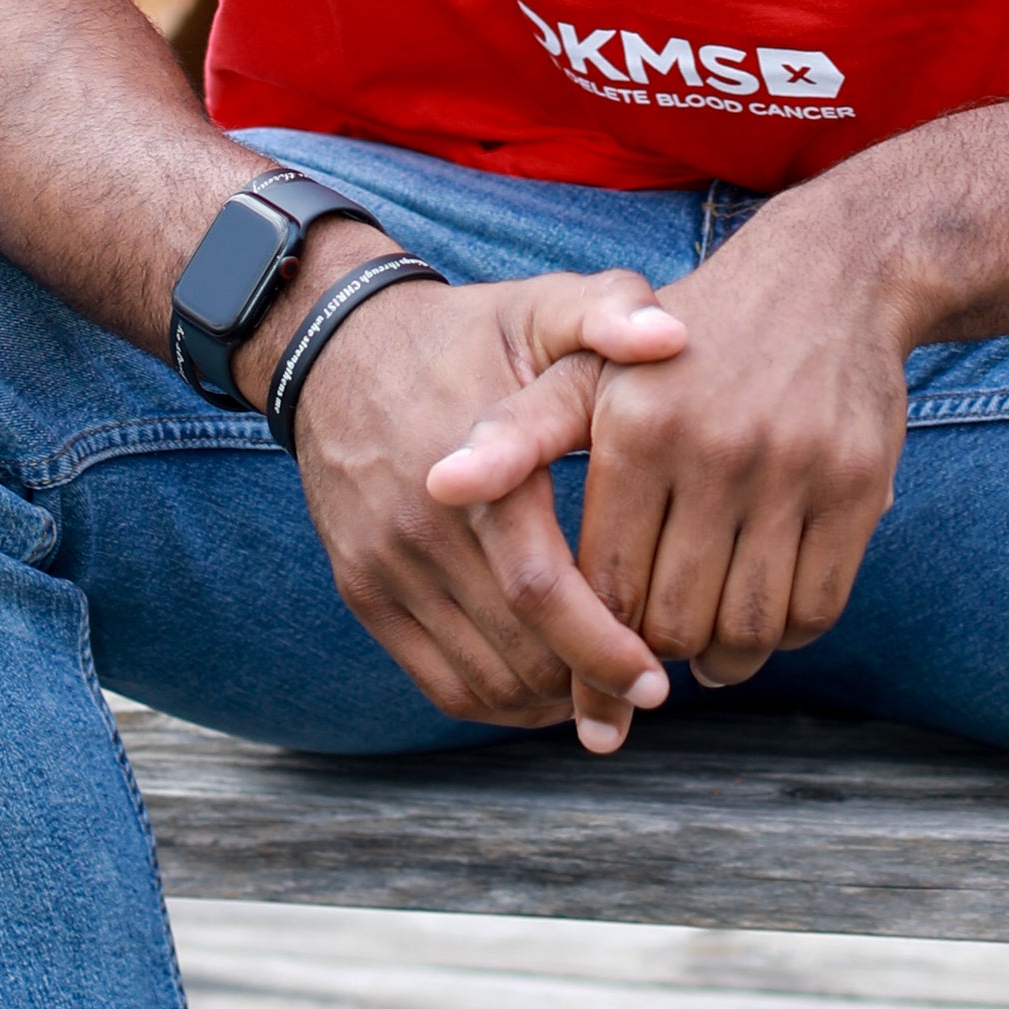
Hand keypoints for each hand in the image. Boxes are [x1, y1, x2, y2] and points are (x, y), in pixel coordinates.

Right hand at [291, 263, 691, 748]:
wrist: (335, 346)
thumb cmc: (464, 333)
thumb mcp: (539, 306)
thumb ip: (609, 313)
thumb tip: (672, 339)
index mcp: (481, 468)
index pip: (544, 590)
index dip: (604, 648)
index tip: (656, 680)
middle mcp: (424, 527)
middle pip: (518, 649)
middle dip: (587, 686)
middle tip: (643, 692)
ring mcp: (385, 565)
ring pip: (480, 679)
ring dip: (545, 702)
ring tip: (600, 692)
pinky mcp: (362, 589)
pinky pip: (435, 680)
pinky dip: (495, 702)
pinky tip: (541, 690)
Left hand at [428, 200, 910, 693]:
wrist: (824, 279)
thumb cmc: (684, 343)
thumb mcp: (589, 367)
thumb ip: (514, 432)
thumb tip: (438, 483)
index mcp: (636, 425)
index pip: (606, 586)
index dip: (595, 652)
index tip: (593, 688)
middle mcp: (713, 445)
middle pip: (675, 619)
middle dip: (656, 662)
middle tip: (649, 667)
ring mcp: (792, 466)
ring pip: (748, 626)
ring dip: (724, 663)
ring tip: (705, 658)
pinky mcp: (857, 483)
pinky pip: (816, 607)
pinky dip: (786, 638)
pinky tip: (762, 625)